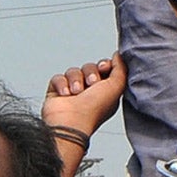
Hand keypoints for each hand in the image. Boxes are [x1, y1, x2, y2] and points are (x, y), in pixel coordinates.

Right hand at [41, 55, 126, 176]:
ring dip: (76, 80)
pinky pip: (58, 78)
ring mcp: (71, 92)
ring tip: (76, 93)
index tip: (104, 67)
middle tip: (91, 84)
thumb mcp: (116, 86)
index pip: (104, 69)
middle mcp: (89, 92)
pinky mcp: (56, 93)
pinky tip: (65, 95)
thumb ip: (121, 68)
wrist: (70, 122)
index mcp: (105, 92)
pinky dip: (61, 84)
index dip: (104, 65)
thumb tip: (118, 55)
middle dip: (90, 73)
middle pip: (89, 67)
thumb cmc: (94, 109)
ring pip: (73, 71)